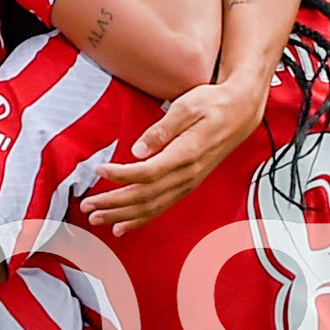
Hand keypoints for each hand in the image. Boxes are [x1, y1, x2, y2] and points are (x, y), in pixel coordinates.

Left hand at [84, 71, 265, 229]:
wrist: (241, 112)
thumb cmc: (215, 104)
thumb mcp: (187, 106)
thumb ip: (162, 129)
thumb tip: (139, 148)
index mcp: (186, 153)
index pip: (148, 172)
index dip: (121, 175)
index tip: (100, 170)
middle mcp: (188, 174)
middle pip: (145, 195)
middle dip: (114, 203)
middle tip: (88, 206)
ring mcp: (188, 182)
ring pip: (152, 207)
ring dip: (123, 215)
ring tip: (98, 218)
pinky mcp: (187, 184)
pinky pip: (162, 207)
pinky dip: (141, 219)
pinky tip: (124, 225)